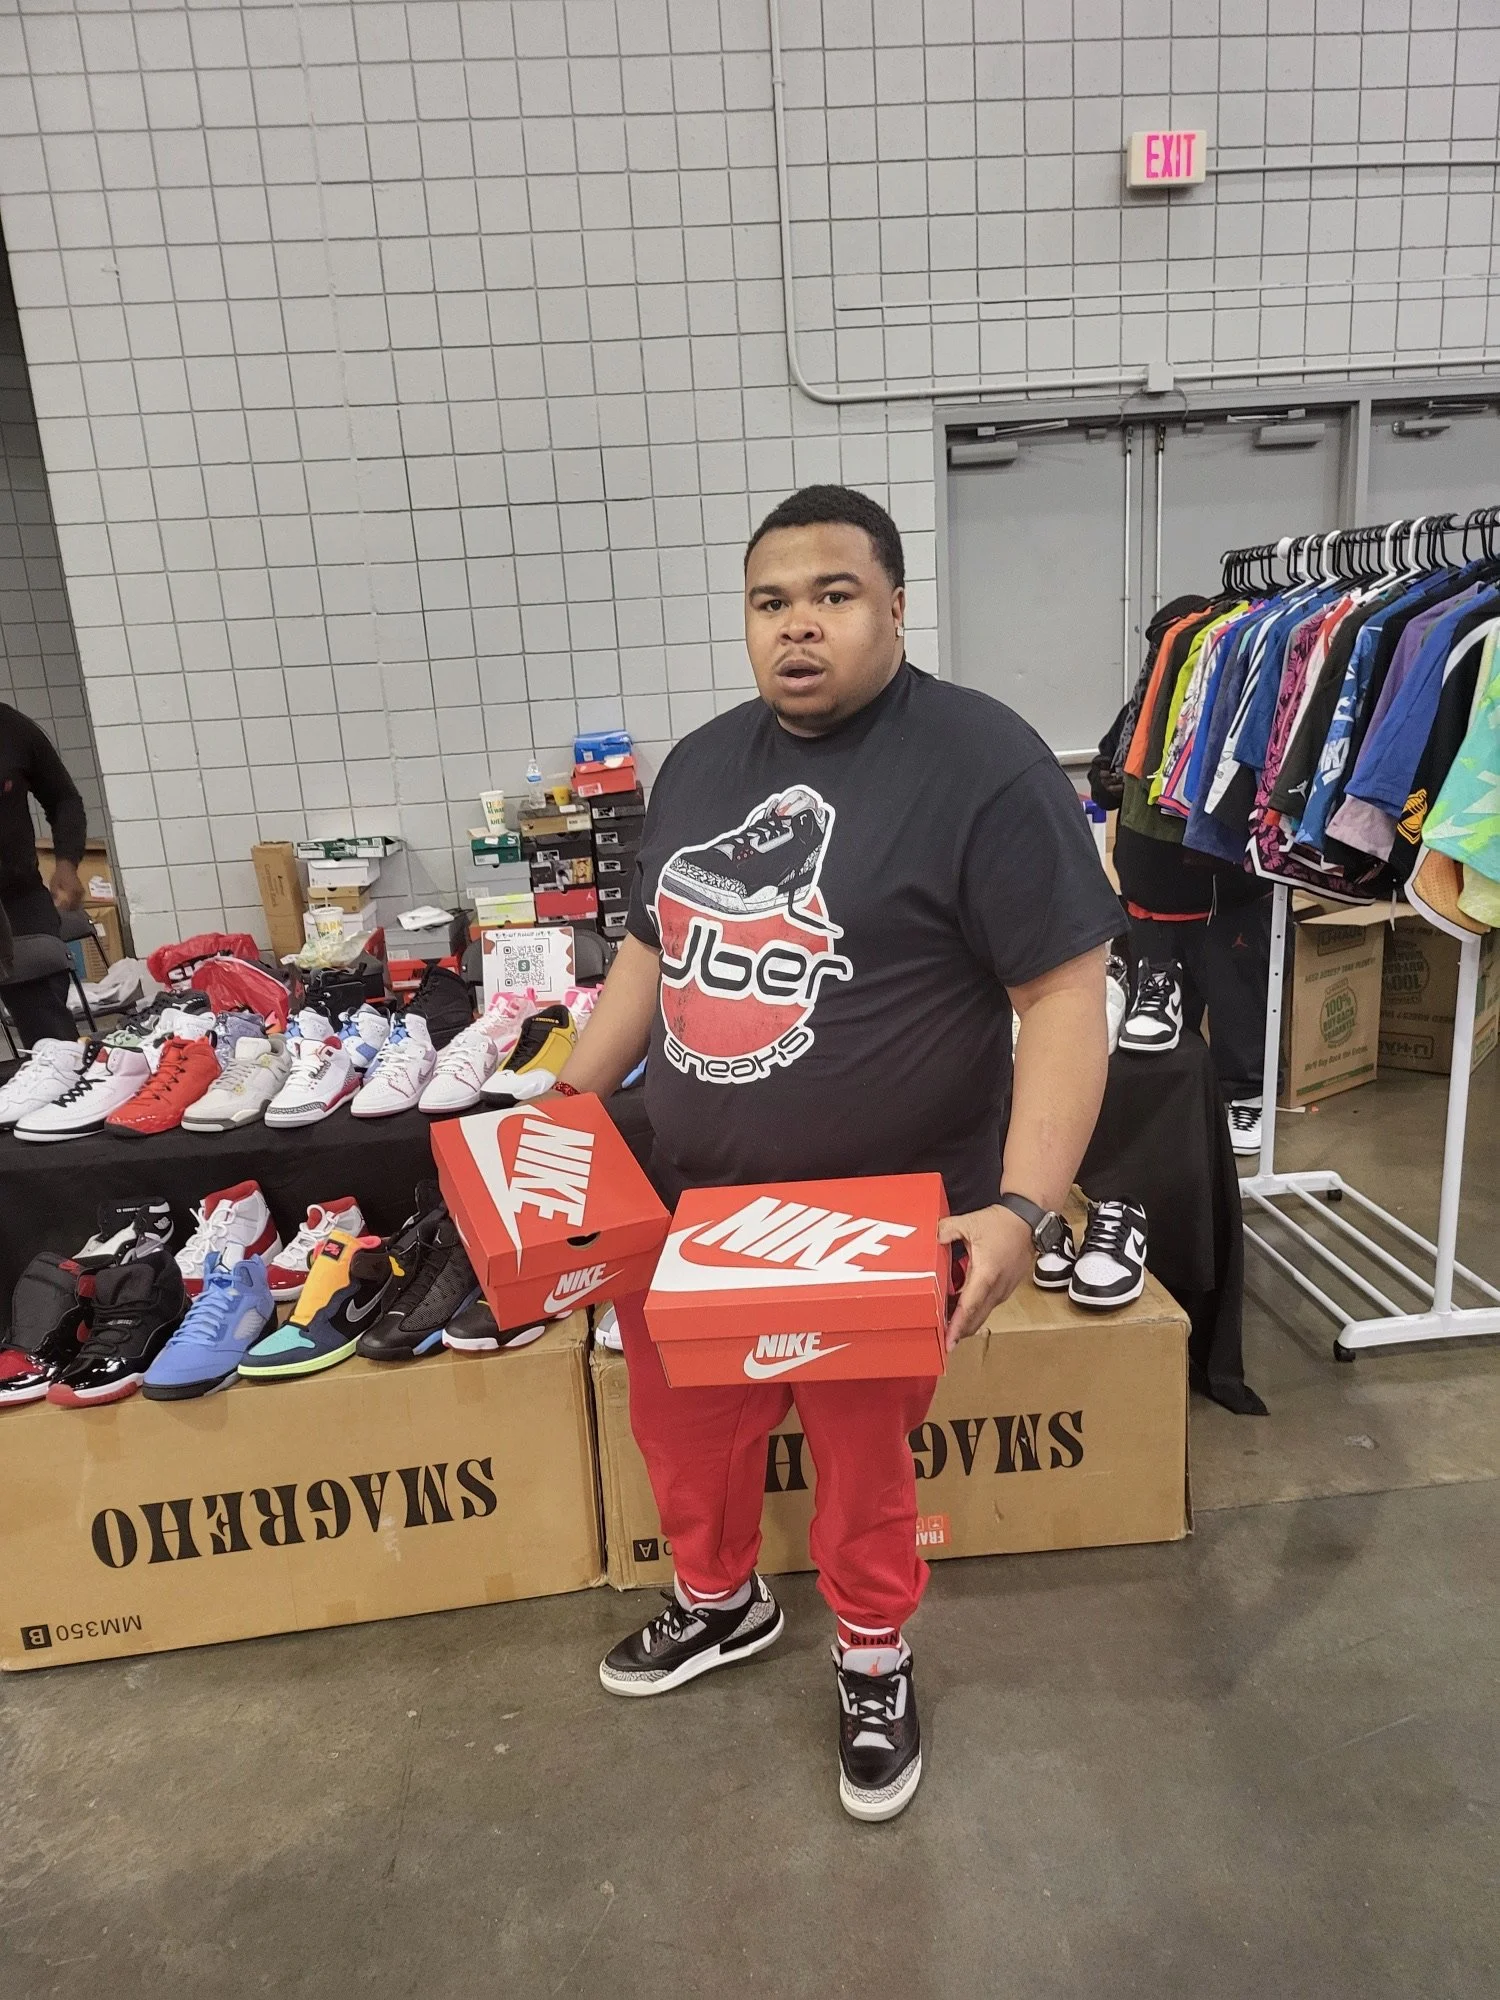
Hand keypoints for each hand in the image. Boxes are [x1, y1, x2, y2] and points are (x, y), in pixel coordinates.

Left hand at [49, 860, 83, 912]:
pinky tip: (70, 904)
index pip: (69, 903)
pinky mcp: (82, 891)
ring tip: (66, 908)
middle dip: (68, 909)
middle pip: (75, 905)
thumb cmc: (59, 875)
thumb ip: (55, 894)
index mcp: (71, 890)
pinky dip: (76, 903)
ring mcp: (81, 892)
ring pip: (79, 904)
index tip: (58, 909)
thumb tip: (56, 903)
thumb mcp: (54, 884)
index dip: (64, 908)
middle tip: (62, 911)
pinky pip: (80, 900)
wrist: (67, 866)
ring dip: (73, 907)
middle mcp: (78, 892)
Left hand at [937, 1204, 1034, 1350]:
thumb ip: (945, 1230)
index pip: (969, 1307)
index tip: (948, 1341)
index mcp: (986, 1274)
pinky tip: (961, 1309)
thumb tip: (932, 1238)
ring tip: (947, 1326)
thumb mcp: (969, 1223)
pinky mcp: (1006, 1288)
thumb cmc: (1001, 1223)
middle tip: (942, 1341)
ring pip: (982, 1314)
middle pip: (976, 1318)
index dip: (957, 1326)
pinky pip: (988, 1305)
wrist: (1028, 1221)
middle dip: (959, 1331)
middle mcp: (997, 1288)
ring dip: (966, 1322)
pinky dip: (974, 1312)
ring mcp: (1003, 1290)